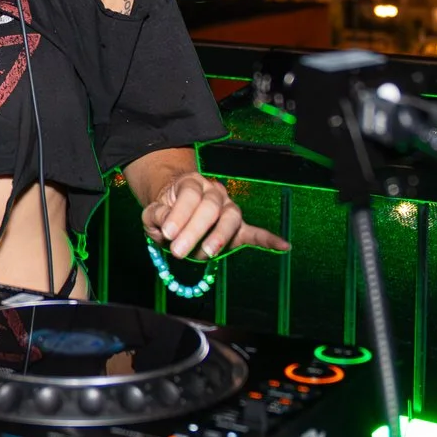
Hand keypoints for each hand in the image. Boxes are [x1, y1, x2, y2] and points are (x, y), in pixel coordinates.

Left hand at [141, 172, 288, 261]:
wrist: (177, 210)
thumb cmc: (166, 212)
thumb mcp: (152, 212)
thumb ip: (156, 216)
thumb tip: (167, 224)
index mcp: (191, 183)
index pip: (189, 194)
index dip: (179, 213)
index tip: (167, 233)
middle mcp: (214, 192)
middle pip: (210, 206)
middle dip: (194, 230)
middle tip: (178, 252)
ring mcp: (228, 209)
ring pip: (231, 217)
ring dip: (219, 236)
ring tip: (206, 253)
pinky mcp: (238, 229)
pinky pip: (255, 233)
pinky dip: (269, 240)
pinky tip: (284, 247)